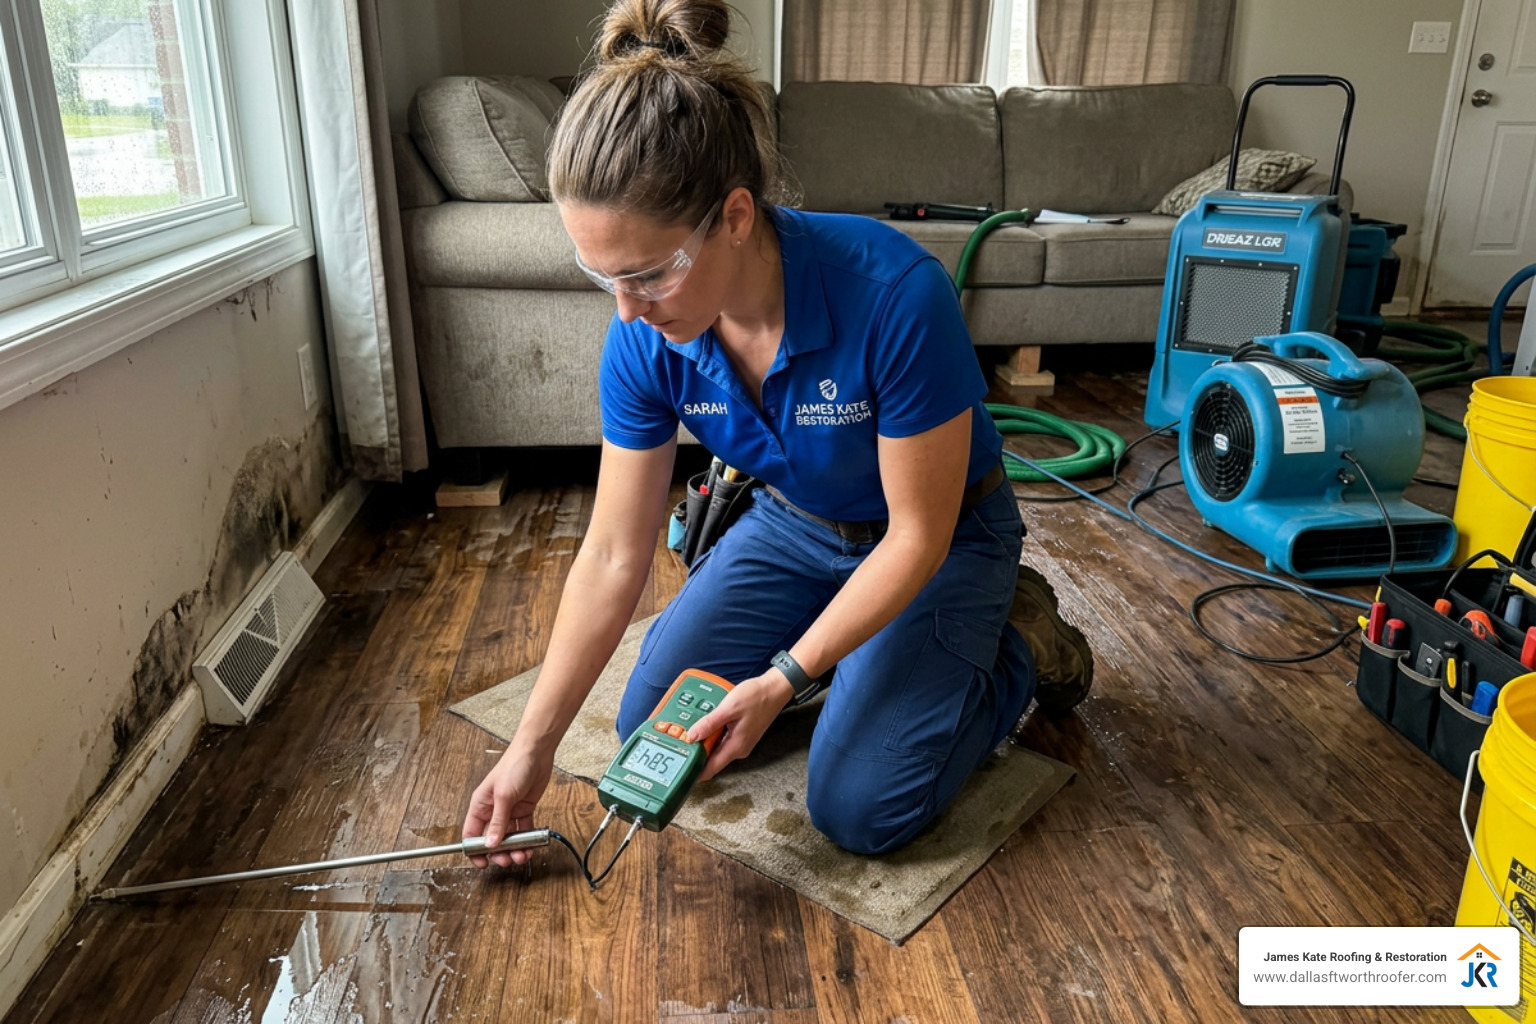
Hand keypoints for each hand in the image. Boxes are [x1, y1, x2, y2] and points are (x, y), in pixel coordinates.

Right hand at [462, 746, 552, 867]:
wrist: (536, 752)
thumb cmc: (514, 766)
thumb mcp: (504, 796)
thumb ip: (498, 821)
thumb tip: (491, 844)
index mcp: (480, 805)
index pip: (472, 833)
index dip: (475, 850)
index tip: (483, 863)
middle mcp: (493, 810)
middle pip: (492, 839)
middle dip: (499, 852)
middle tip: (507, 860)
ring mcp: (509, 811)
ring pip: (508, 837)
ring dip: (514, 849)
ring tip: (522, 856)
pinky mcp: (524, 810)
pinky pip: (523, 830)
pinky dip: (527, 841)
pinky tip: (530, 848)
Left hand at [685, 669, 794, 781]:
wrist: (775, 689)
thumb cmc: (756, 697)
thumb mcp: (729, 709)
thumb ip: (709, 723)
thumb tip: (691, 736)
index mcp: (735, 747)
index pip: (710, 769)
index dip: (694, 772)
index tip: (679, 770)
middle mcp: (738, 748)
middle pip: (711, 759)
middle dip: (695, 752)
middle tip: (677, 743)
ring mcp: (741, 742)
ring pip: (716, 748)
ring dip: (704, 740)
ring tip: (688, 731)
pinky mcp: (742, 734)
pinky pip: (722, 739)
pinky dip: (712, 733)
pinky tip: (706, 723)